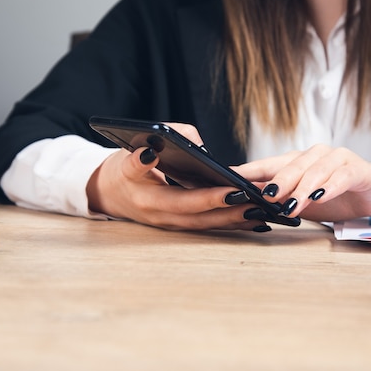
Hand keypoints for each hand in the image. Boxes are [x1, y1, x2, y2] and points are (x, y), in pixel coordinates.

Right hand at [86, 123, 269, 230]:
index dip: (213, 197)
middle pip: (205, 219)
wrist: (104, 193)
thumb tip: (190, 144)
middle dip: (235, 213)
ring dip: (238, 222)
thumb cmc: (118, 170)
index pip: (188, 201)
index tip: (237, 190)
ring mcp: (172, 224)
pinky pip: (209, 226)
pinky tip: (256, 222)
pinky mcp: (179, 224)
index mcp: (151, 201)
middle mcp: (164, 218)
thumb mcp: (127, 154)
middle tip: (262, 206)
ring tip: (267, 215)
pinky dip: (231, 224)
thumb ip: (151, 148)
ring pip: (210, 226)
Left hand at [234, 145, 370, 222]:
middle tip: (265, 197)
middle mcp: (316, 155)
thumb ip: (281, 202)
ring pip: (314, 171)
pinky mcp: (357, 168)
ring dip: (302, 188)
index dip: (249, 170)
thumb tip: (249, 205)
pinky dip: (330, 186)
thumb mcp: (304, 203)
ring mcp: (337, 158)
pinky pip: (341, 176)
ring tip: (292, 205)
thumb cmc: (338, 197)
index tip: (229, 178)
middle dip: (276, 182)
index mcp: (298, 161)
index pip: (269, 164)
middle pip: (291, 166)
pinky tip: (320, 196)